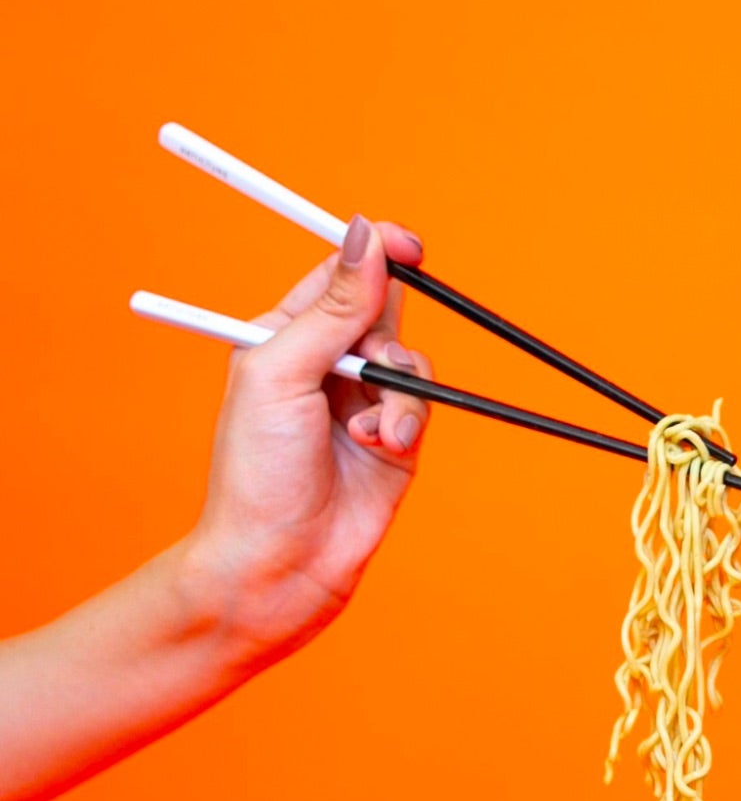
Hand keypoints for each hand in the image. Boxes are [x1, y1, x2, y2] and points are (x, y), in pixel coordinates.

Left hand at [185, 214, 434, 660]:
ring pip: (410, 360)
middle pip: (383, 310)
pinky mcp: (397, 443)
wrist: (279, 562)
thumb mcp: (283, 373)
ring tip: (374, 428)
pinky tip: (380, 448)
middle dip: (391, 327)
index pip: (335, 273)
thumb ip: (332, 307)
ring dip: (399, 388)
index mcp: (285, 336)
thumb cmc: (258, 473)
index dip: (371, 251)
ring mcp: (364, 403)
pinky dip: (407, 422)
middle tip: (385, 349)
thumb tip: (364, 237)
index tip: (404, 244)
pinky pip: (422, 407)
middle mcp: (327, 365)